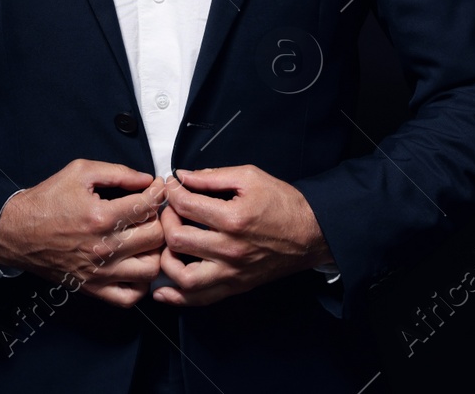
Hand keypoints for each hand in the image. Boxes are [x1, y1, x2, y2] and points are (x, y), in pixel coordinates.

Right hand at [0, 158, 167, 306]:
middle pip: (156, 236)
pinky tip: (136, 265)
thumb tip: (146, 180)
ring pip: (151, 268)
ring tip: (147, 239)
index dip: (158, 192)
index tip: (157, 189)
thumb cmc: (47, 200)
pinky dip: (141, 283)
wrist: (17, 231)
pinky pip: (131, 296)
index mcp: (101, 216)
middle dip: (159, 219)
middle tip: (153, 212)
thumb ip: (117, 172)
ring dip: (155, 252)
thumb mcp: (80, 172)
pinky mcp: (93, 288)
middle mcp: (103, 247)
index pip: (148, 205)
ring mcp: (100, 272)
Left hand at [152, 164, 330, 306]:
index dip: (172, 192)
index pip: (186, 206)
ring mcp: (232, 272)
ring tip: (166, 244)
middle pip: (177, 240)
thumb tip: (182, 176)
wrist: (311, 233)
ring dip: (165, 259)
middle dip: (165, 221)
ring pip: (183, 277)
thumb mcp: (250, 177)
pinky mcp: (235, 286)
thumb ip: (212, 176)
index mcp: (233, 219)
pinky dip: (177, 297)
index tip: (172, 187)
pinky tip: (162, 289)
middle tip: (169, 211)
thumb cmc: (283, 203)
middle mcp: (230, 249)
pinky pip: (200, 299)